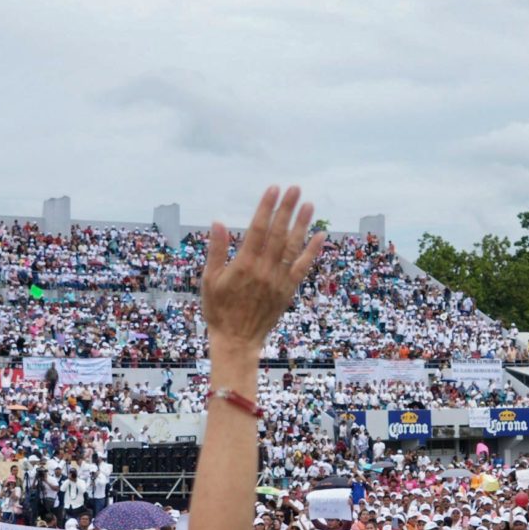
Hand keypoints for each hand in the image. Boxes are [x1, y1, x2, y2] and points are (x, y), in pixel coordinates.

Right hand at [198, 186, 322, 355]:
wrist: (237, 340)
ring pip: (293, 247)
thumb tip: (218, 222)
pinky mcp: (288, 290)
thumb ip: (216, 251)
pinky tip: (320, 236)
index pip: (258, 229)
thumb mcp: (209, 280)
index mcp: (244, 264)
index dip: (267, 207)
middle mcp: (264, 269)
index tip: (273, 189)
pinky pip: (303, 268)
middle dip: (287, 209)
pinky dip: (312, 252)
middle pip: (278, 233)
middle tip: (295, 189)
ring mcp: (278, 280)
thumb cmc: (219, 310)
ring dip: (302, 225)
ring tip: (309, 205)